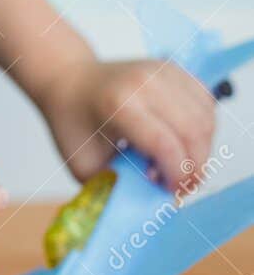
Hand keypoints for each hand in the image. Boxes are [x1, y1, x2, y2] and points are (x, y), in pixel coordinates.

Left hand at [37, 54, 217, 194]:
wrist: (69, 81)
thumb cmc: (74, 124)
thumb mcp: (85, 165)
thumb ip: (119, 187)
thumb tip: (155, 205)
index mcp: (118, 104)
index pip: (165, 144)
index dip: (176, 176)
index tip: (169, 192)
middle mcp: (144, 82)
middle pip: (193, 132)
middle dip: (194, 168)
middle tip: (178, 185)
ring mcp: (162, 71)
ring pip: (206, 119)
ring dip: (200, 150)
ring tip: (176, 163)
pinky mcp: (173, 69)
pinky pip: (206, 104)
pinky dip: (202, 130)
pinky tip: (181, 142)